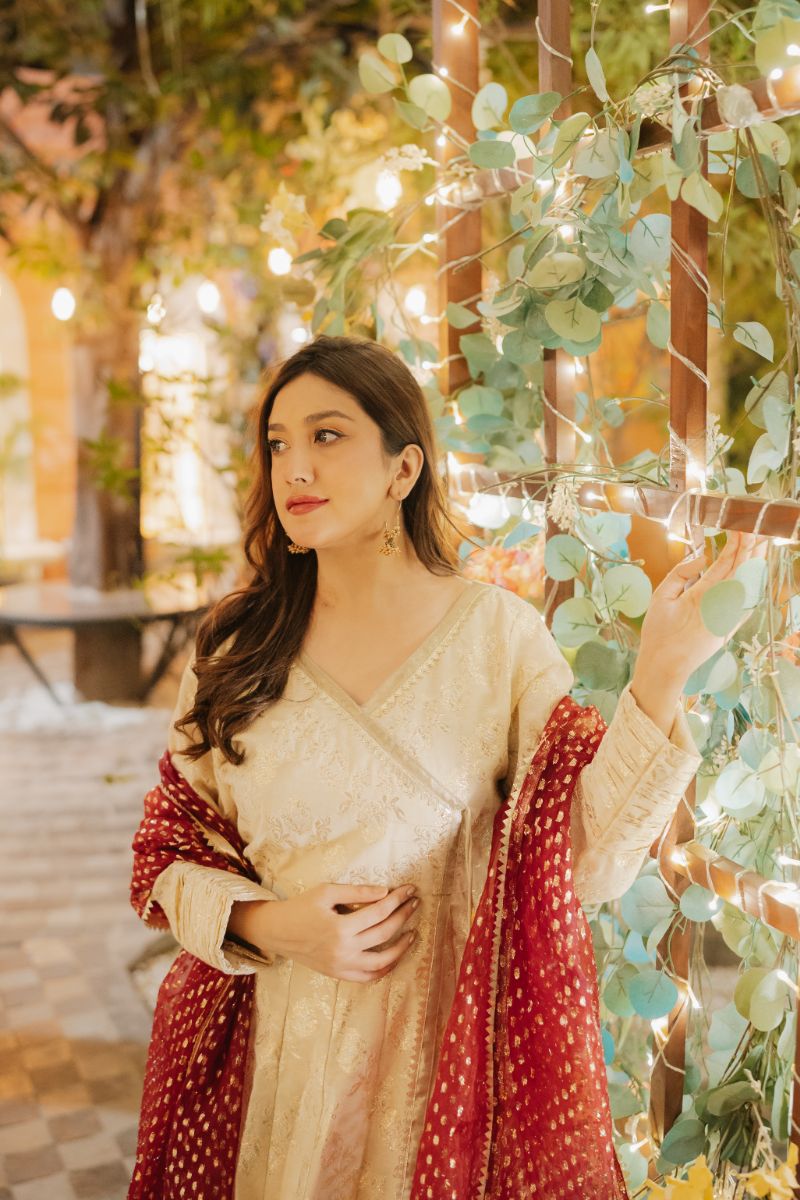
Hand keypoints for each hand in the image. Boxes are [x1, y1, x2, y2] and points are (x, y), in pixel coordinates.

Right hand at [233, 882, 419, 982]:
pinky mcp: (339, 974)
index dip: (398, 900)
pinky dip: (384, 969)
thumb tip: (385, 892)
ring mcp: (342, 966)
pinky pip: (368, 977)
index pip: (379, 912)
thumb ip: (357, 892)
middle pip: (385, 933)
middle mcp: (344, 950)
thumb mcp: (327, 892)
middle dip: (404, 916)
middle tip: (414, 903)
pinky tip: (394, 956)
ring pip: (382, 962)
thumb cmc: (302, 907)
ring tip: (412, 933)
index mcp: (340, 927)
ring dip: (401, 948)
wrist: (278, 931)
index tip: (410, 890)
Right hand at [630, 531, 767, 734]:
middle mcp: (722, 606)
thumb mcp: (660, 599)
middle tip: (759, 527)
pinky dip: (755, 584)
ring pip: (750, 584)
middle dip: (753, 547)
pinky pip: (748, 601)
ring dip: (757, 562)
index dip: (736, 544)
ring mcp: (730, 617)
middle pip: (744, 570)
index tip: (741, 527)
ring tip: (762, 543)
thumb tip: (701, 558)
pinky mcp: (731, 626)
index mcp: (702, 596)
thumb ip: (680, 574)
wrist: (666, 666)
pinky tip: (758, 572)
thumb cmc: (659, 633)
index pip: (726, 563)